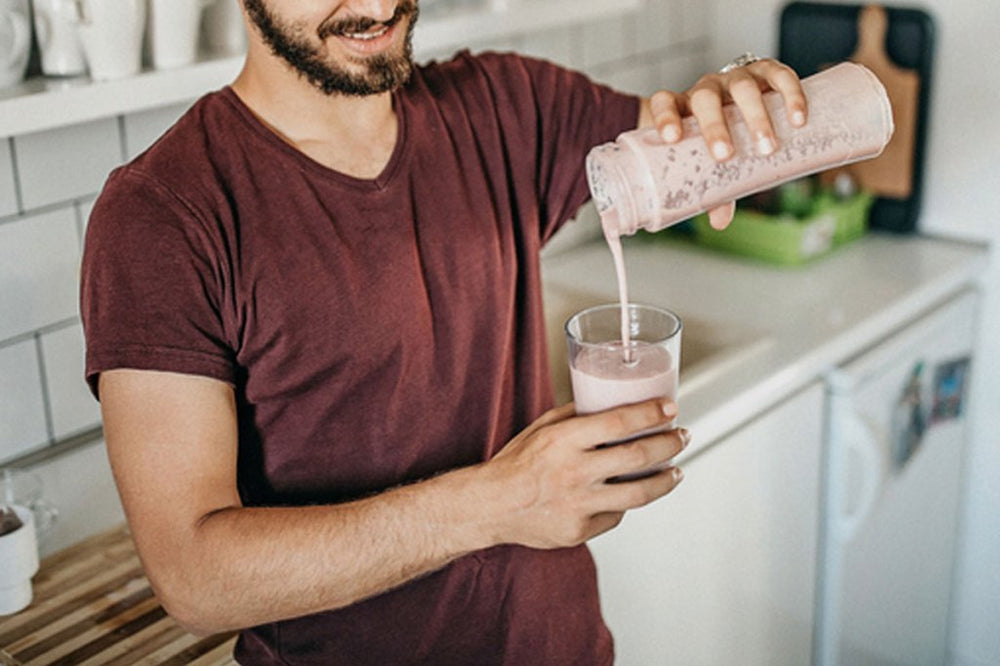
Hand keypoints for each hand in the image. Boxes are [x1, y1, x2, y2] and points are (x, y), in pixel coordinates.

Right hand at [483, 399, 688, 549]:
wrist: (490, 506)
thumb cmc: (515, 464)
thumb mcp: (540, 428)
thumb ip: (574, 416)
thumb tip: (607, 402)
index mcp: (563, 440)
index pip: (619, 422)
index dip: (650, 414)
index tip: (670, 407)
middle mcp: (574, 471)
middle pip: (637, 456)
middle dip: (669, 444)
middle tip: (681, 436)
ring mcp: (579, 504)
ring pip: (639, 493)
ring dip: (665, 480)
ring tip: (676, 472)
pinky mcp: (580, 530)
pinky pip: (615, 515)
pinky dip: (626, 502)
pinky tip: (630, 493)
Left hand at [647, 58, 807, 228]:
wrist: (745, 105)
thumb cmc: (723, 139)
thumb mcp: (714, 164)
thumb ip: (715, 191)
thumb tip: (719, 222)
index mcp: (684, 107)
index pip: (664, 103)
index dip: (664, 117)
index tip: (672, 138)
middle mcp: (708, 89)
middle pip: (706, 99)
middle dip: (715, 127)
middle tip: (726, 155)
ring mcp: (737, 78)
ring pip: (743, 87)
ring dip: (755, 117)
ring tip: (767, 146)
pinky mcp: (767, 71)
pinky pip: (779, 76)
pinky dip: (790, 95)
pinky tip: (797, 118)